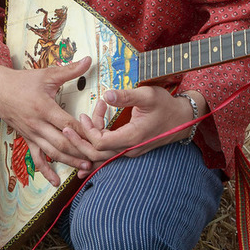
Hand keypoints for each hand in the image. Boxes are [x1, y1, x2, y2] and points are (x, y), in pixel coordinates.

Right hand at [0, 58, 94, 186]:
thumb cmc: (23, 81)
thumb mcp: (46, 74)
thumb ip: (70, 70)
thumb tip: (90, 60)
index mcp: (44, 107)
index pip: (69, 124)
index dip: (86, 132)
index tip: (102, 137)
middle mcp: (38, 124)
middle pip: (63, 143)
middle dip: (82, 151)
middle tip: (100, 157)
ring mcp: (32, 134)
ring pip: (53, 153)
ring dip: (70, 162)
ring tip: (87, 167)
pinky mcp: (27, 140)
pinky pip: (37, 158)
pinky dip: (46, 171)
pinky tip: (56, 181)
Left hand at [65, 86, 201, 177]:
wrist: (182, 119)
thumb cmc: (166, 105)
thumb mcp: (147, 95)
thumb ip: (125, 96)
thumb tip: (105, 95)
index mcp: (132, 137)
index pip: (100, 143)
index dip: (87, 131)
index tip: (82, 116)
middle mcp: (129, 149)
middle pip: (96, 154)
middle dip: (80, 141)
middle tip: (67, 127)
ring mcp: (129, 151)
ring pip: (101, 154)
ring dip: (89, 139)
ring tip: (85, 119)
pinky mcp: (128, 149)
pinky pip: (107, 153)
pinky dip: (95, 146)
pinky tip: (84, 143)